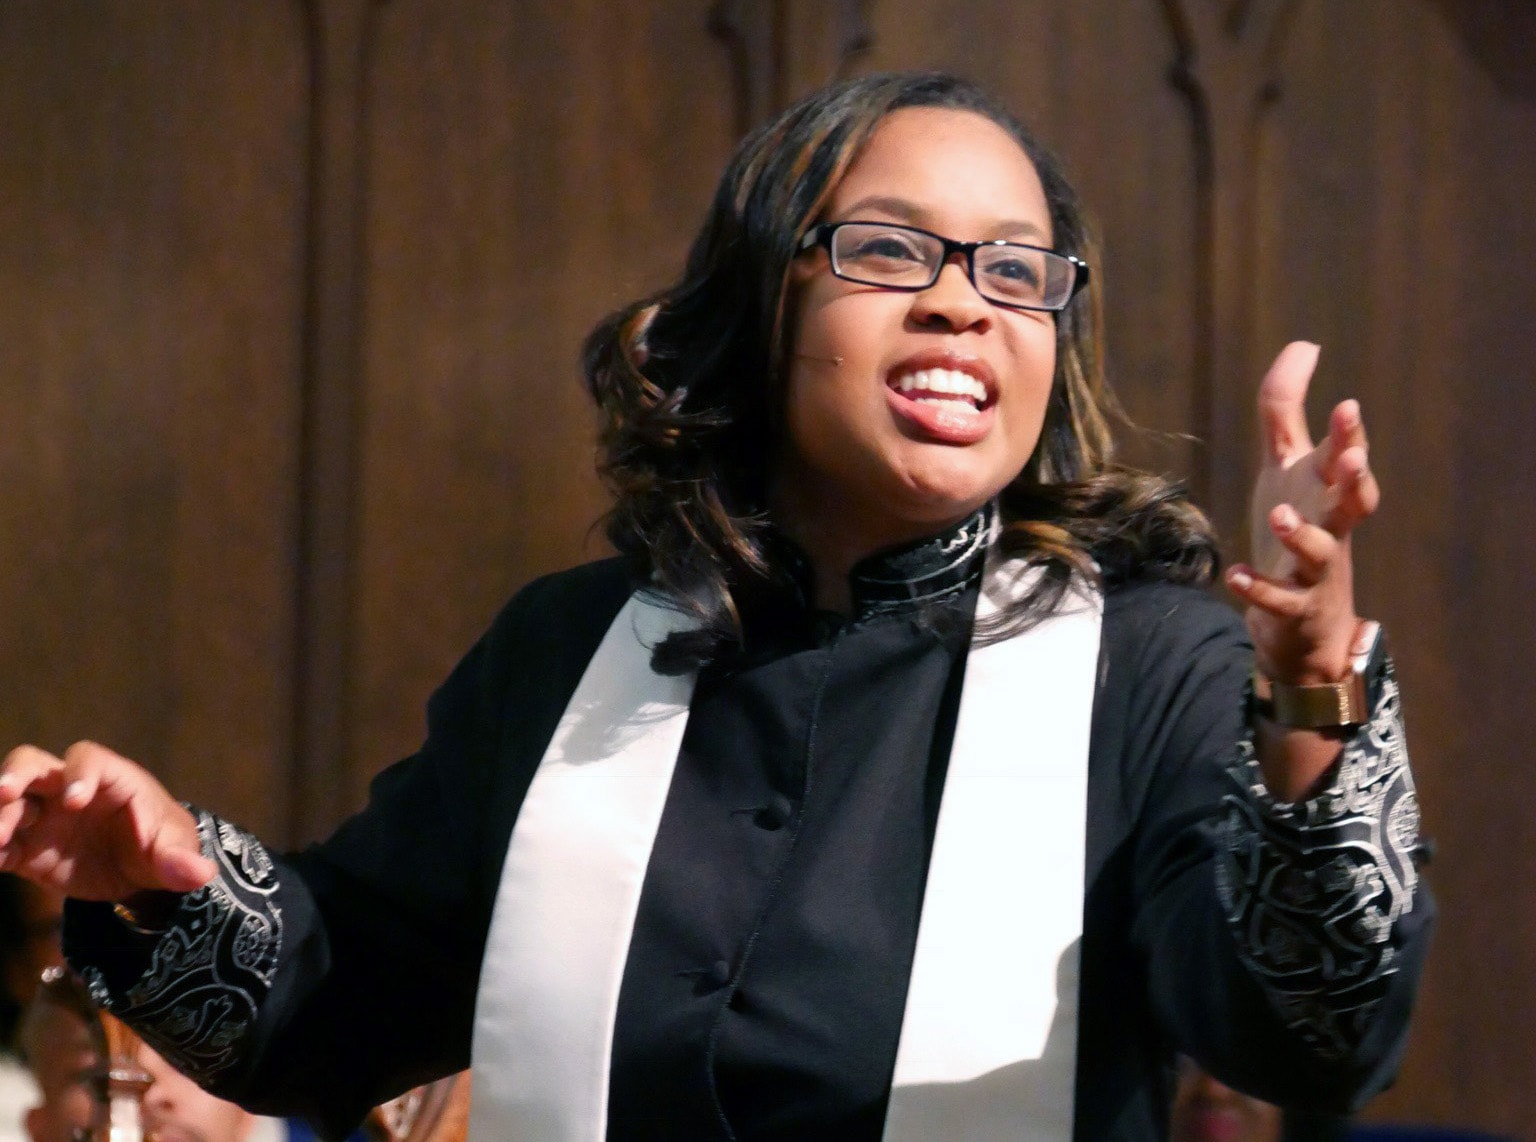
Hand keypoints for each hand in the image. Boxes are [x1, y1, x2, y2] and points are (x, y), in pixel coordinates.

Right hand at [0, 742, 214, 901]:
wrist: (139, 873)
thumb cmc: (161, 845)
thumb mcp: (176, 852)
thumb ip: (181, 861)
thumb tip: (200, 875)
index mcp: (110, 780)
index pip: (87, 759)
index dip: (79, 774)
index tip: (75, 802)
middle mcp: (68, 791)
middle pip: (31, 764)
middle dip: (14, 774)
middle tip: (4, 794)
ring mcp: (43, 818)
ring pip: (7, 802)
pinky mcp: (27, 850)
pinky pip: (1, 844)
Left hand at [1225, 341, 1379, 683]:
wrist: (1305, 621)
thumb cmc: (1297, 527)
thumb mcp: (1287, 467)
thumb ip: (1286, 410)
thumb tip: (1303, 346)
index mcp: (1328, 492)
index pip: (1346, 459)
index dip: (1348, 435)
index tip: (1346, 404)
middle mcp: (1331, 528)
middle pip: (1353, 502)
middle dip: (1356, 479)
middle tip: (1353, 458)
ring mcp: (1316, 571)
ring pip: (1318, 552)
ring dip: (1301, 534)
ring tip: (1281, 514)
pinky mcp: (1294, 607)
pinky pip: (1280, 600)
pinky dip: (1259, 588)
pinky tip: (1237, 575)